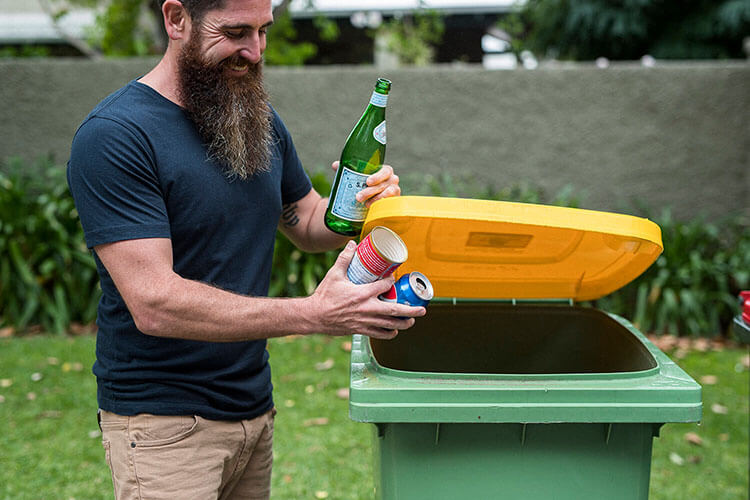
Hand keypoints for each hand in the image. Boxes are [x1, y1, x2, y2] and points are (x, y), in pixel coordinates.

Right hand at [307, 240, 424, 338]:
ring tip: (411, 320)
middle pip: (395, 310)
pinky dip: (389, 333)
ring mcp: (365, 321)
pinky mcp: (361, 330)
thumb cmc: (324, 295)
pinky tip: (394, 330)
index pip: (385, 286)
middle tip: (422, 309)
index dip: (392, 281)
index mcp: (362, 293)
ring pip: (390, 325)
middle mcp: (367, 309)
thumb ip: (344, 259)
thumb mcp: (334, 274)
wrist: (314, 316)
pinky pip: (379, 334)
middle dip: (411, 311)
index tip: (394, 278)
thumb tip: (352, 243)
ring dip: (403, 323)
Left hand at [332, 161, 400, 207]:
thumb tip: (335, 165)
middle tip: (358, 197)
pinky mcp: (394, 202)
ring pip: (389, 194)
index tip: (367, 182)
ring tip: (366, 205)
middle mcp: (392, 180)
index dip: (377, 176)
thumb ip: (346, 169)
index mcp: (384, 171)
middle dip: (371, 191)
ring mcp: (395, 191)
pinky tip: (374, 208)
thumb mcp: (355, 177)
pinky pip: (391, 203)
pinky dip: (383, 205)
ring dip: (376, 199)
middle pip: (384, 184)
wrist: (369, 200)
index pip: (385, 171)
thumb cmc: (364, 185)